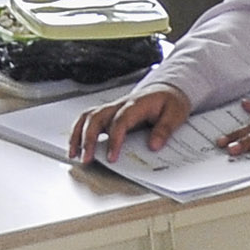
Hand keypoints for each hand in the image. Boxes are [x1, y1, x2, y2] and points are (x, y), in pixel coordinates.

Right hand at [70, 84, 191, 164]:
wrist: (167, 90)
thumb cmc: (169, 102)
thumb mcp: (175, 114)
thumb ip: (165, 129)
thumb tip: (153, 145)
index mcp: (136, 104)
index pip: (120, 121)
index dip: (114, 139)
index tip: (111, 157)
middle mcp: (120, 105)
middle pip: (96, 118)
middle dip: (88, 139)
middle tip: (86, 159)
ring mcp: (112, 108)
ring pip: (88, 117)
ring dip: (78, 135)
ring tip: (74, 154)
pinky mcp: (108, 114)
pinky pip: (88, 119)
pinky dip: (78, 131)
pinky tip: (76, 145)